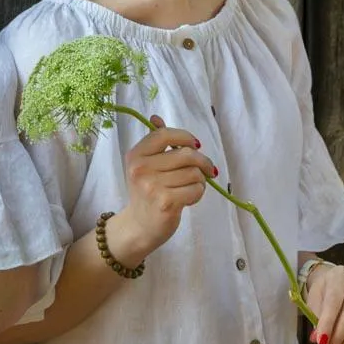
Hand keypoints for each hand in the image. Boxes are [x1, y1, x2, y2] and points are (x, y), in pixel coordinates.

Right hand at [105, 114, 212, 262]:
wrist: (139, 226)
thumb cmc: (147, 193)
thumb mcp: (145, 165)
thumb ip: (154, 143)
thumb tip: (156, 118)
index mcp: (135, 155)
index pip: (164, 134)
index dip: (185, 137)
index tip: (195, 146)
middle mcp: (140, 168)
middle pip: (186, 154)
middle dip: (202, 162)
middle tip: (207, 171)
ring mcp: (152, 186)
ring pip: (194, 173)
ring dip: (200, 181)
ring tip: (190, 188)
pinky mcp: (166, 202)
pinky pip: (196, 189)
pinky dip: (198, 194)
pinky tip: (188, 199)